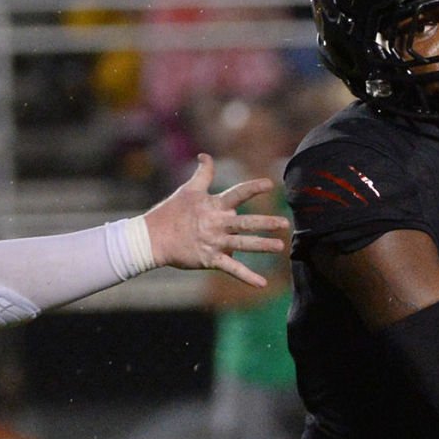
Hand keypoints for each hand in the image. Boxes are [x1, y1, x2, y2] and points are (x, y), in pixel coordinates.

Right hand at [143, 154, 287, 287]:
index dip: (253, 188)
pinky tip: (262, 284)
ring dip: (262, 246)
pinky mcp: (209, 259)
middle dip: (266, 223)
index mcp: (214, 205)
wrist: (153, 238)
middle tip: (285, 224)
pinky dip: (247, 277)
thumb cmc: (171, 212)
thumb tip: (205, 155)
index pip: (238, 194)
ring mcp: (214, 242)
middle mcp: (217, 223)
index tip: (270, 185)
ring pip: (243, 244)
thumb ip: (204, 173)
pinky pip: (232, 269)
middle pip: (246, 222)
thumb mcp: (188, 189)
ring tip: (280, 246)